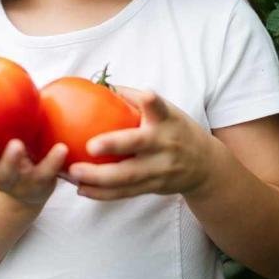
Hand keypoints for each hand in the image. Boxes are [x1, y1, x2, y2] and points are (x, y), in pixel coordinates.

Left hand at [67, 87, 214, 200]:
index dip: (151, 102)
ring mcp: (160, 169)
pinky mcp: (153, 187)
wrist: (205, 166)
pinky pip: (125, 192)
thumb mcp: (165, 111)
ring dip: (98, 177)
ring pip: (128, 176)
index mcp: (166, 121)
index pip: (160, 108)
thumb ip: (135, 98)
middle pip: (139, 145)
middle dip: (114, 145)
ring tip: (72, 173)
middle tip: (89, 146)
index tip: (146, 95)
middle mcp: (165, 144)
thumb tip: (100, 85)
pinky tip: (80, 189)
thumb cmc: (175, 130)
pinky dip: (102, 193)